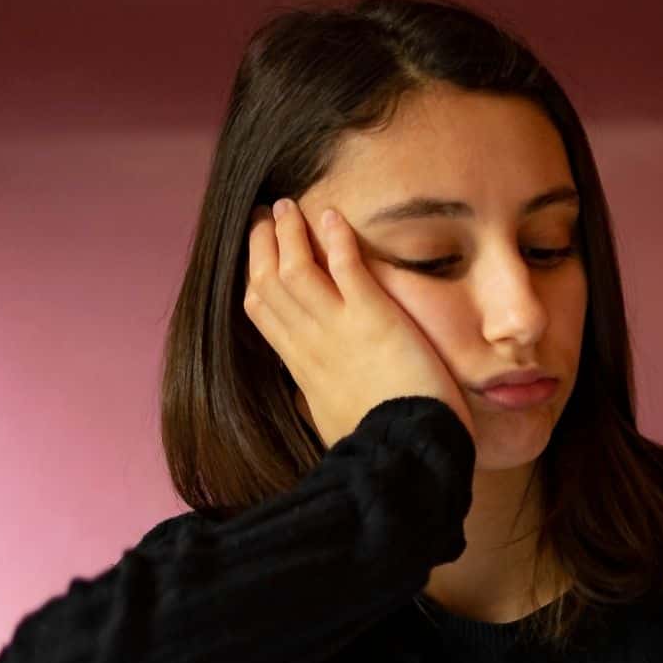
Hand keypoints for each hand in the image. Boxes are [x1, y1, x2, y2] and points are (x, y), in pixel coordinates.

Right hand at [241, 197, 474, 448]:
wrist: (406, 457)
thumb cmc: (380, 445)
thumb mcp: (334, 424)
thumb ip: (318, 402)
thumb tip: (308, 400)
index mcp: (301, 368)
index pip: (262, 311)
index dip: (255, 275)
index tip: (259, 252)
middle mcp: (311, 344)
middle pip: (269, 282)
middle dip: (264, 243)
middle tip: (268, 214)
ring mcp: (338, 330)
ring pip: (297, 269)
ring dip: (292, 233)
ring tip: (291, 205)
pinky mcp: (374, 320)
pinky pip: (346, 269)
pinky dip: (336, 239)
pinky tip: (332, 216)